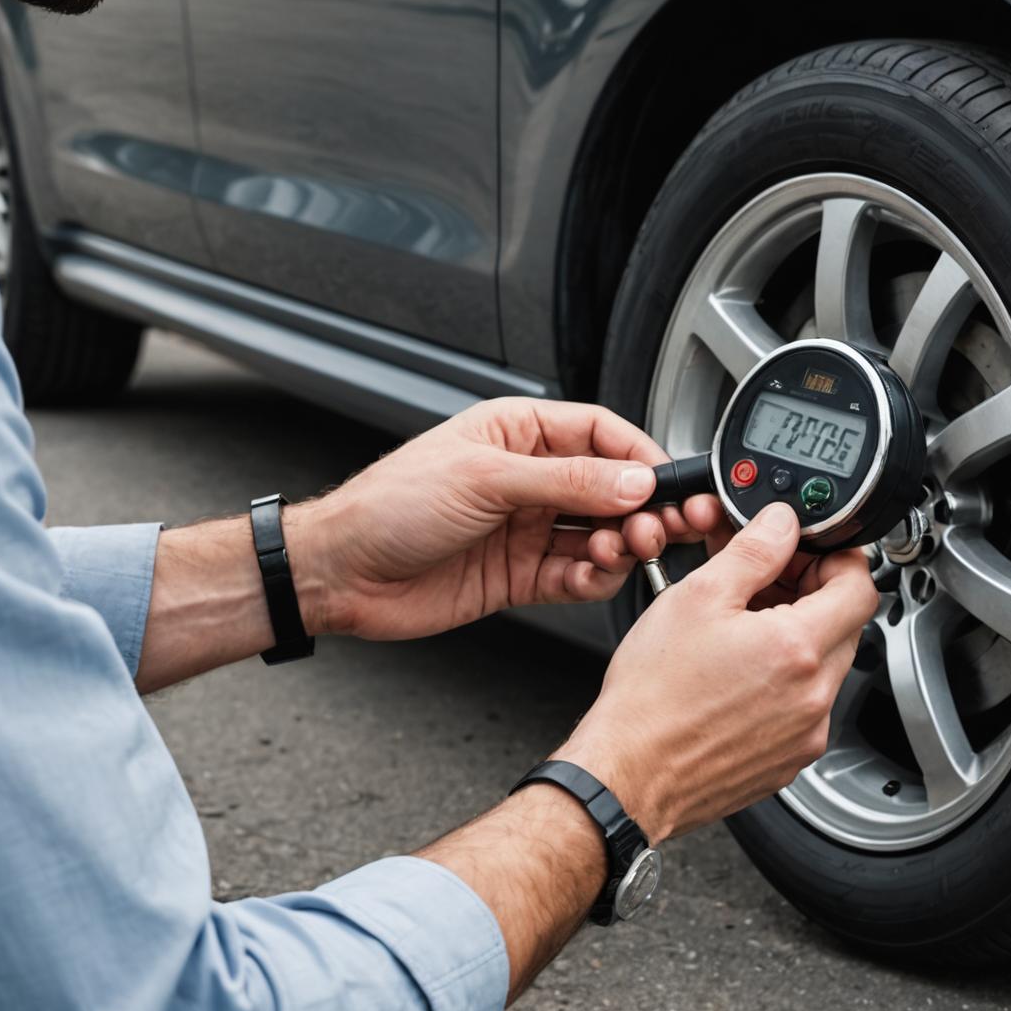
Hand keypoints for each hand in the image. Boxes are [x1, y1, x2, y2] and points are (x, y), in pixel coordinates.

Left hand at [290, 398, 720, 640]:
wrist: (341, 573)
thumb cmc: (390, 506)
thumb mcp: (485, 479)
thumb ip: (566, 481)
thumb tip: (632, 480)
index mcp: (520, 432)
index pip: (602, 434)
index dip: (640, 456)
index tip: (669, 481)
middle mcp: (531, 479)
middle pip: (612, 487)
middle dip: (644, 506)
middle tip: (663, 525)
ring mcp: (529, 528)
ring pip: (603, 534)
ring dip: (623, 544)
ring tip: (623, 549)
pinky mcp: (523, 575)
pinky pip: (579, 575)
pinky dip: (597, 578)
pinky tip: (595, 575)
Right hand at [557, 501, 880, 842]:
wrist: (628, 774)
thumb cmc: (653, 698)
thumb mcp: (698, 597)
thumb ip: (753, 550)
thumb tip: (782, 524)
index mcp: (798, 649)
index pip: (859, 587)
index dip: (838, 559)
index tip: (808, 552)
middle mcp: (814, 697)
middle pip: (845, 626)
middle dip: (813, 594)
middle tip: (766, 582)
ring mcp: (805, 734)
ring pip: (824, 667)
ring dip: (797, 637)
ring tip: (742, 628)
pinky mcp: (788, 760)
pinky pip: (805, 706)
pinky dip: (784, 681)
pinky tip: (738, 672)